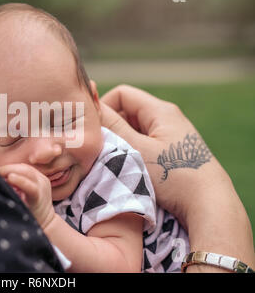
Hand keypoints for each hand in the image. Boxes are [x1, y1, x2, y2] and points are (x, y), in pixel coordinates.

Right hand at [0, 164, 55, 229]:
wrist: (45, 218)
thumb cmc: (30, 219)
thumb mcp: (21, 213)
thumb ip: (13, 202)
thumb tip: (1, 191)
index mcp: (38, 198)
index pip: (31, 187)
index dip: (20, 181)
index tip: (9, 178)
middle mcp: (42, 186)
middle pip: (26, 171)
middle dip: (8, 170)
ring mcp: (42, 179)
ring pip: (24, 167)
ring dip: (9, 168)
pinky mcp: (39, 175)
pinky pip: (25, 168)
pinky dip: (14, 168)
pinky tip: (4, 172)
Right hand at [99, 85, 254, 269]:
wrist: (208, 205)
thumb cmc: (173, 175)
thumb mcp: (137, 149)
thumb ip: (113, 126)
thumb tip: (91, 107)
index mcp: (161, 111)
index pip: (122, 94)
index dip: (104, 107)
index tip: (93, 128)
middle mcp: (167, 118)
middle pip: (128, 111)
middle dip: (111, 126)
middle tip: (100, 146)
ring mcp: (171, 136)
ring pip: (134, 129)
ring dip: (120, 141)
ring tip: (112, 159)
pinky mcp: (172, 152)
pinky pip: (144, 143)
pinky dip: (131, 151)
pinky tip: (127, 167)